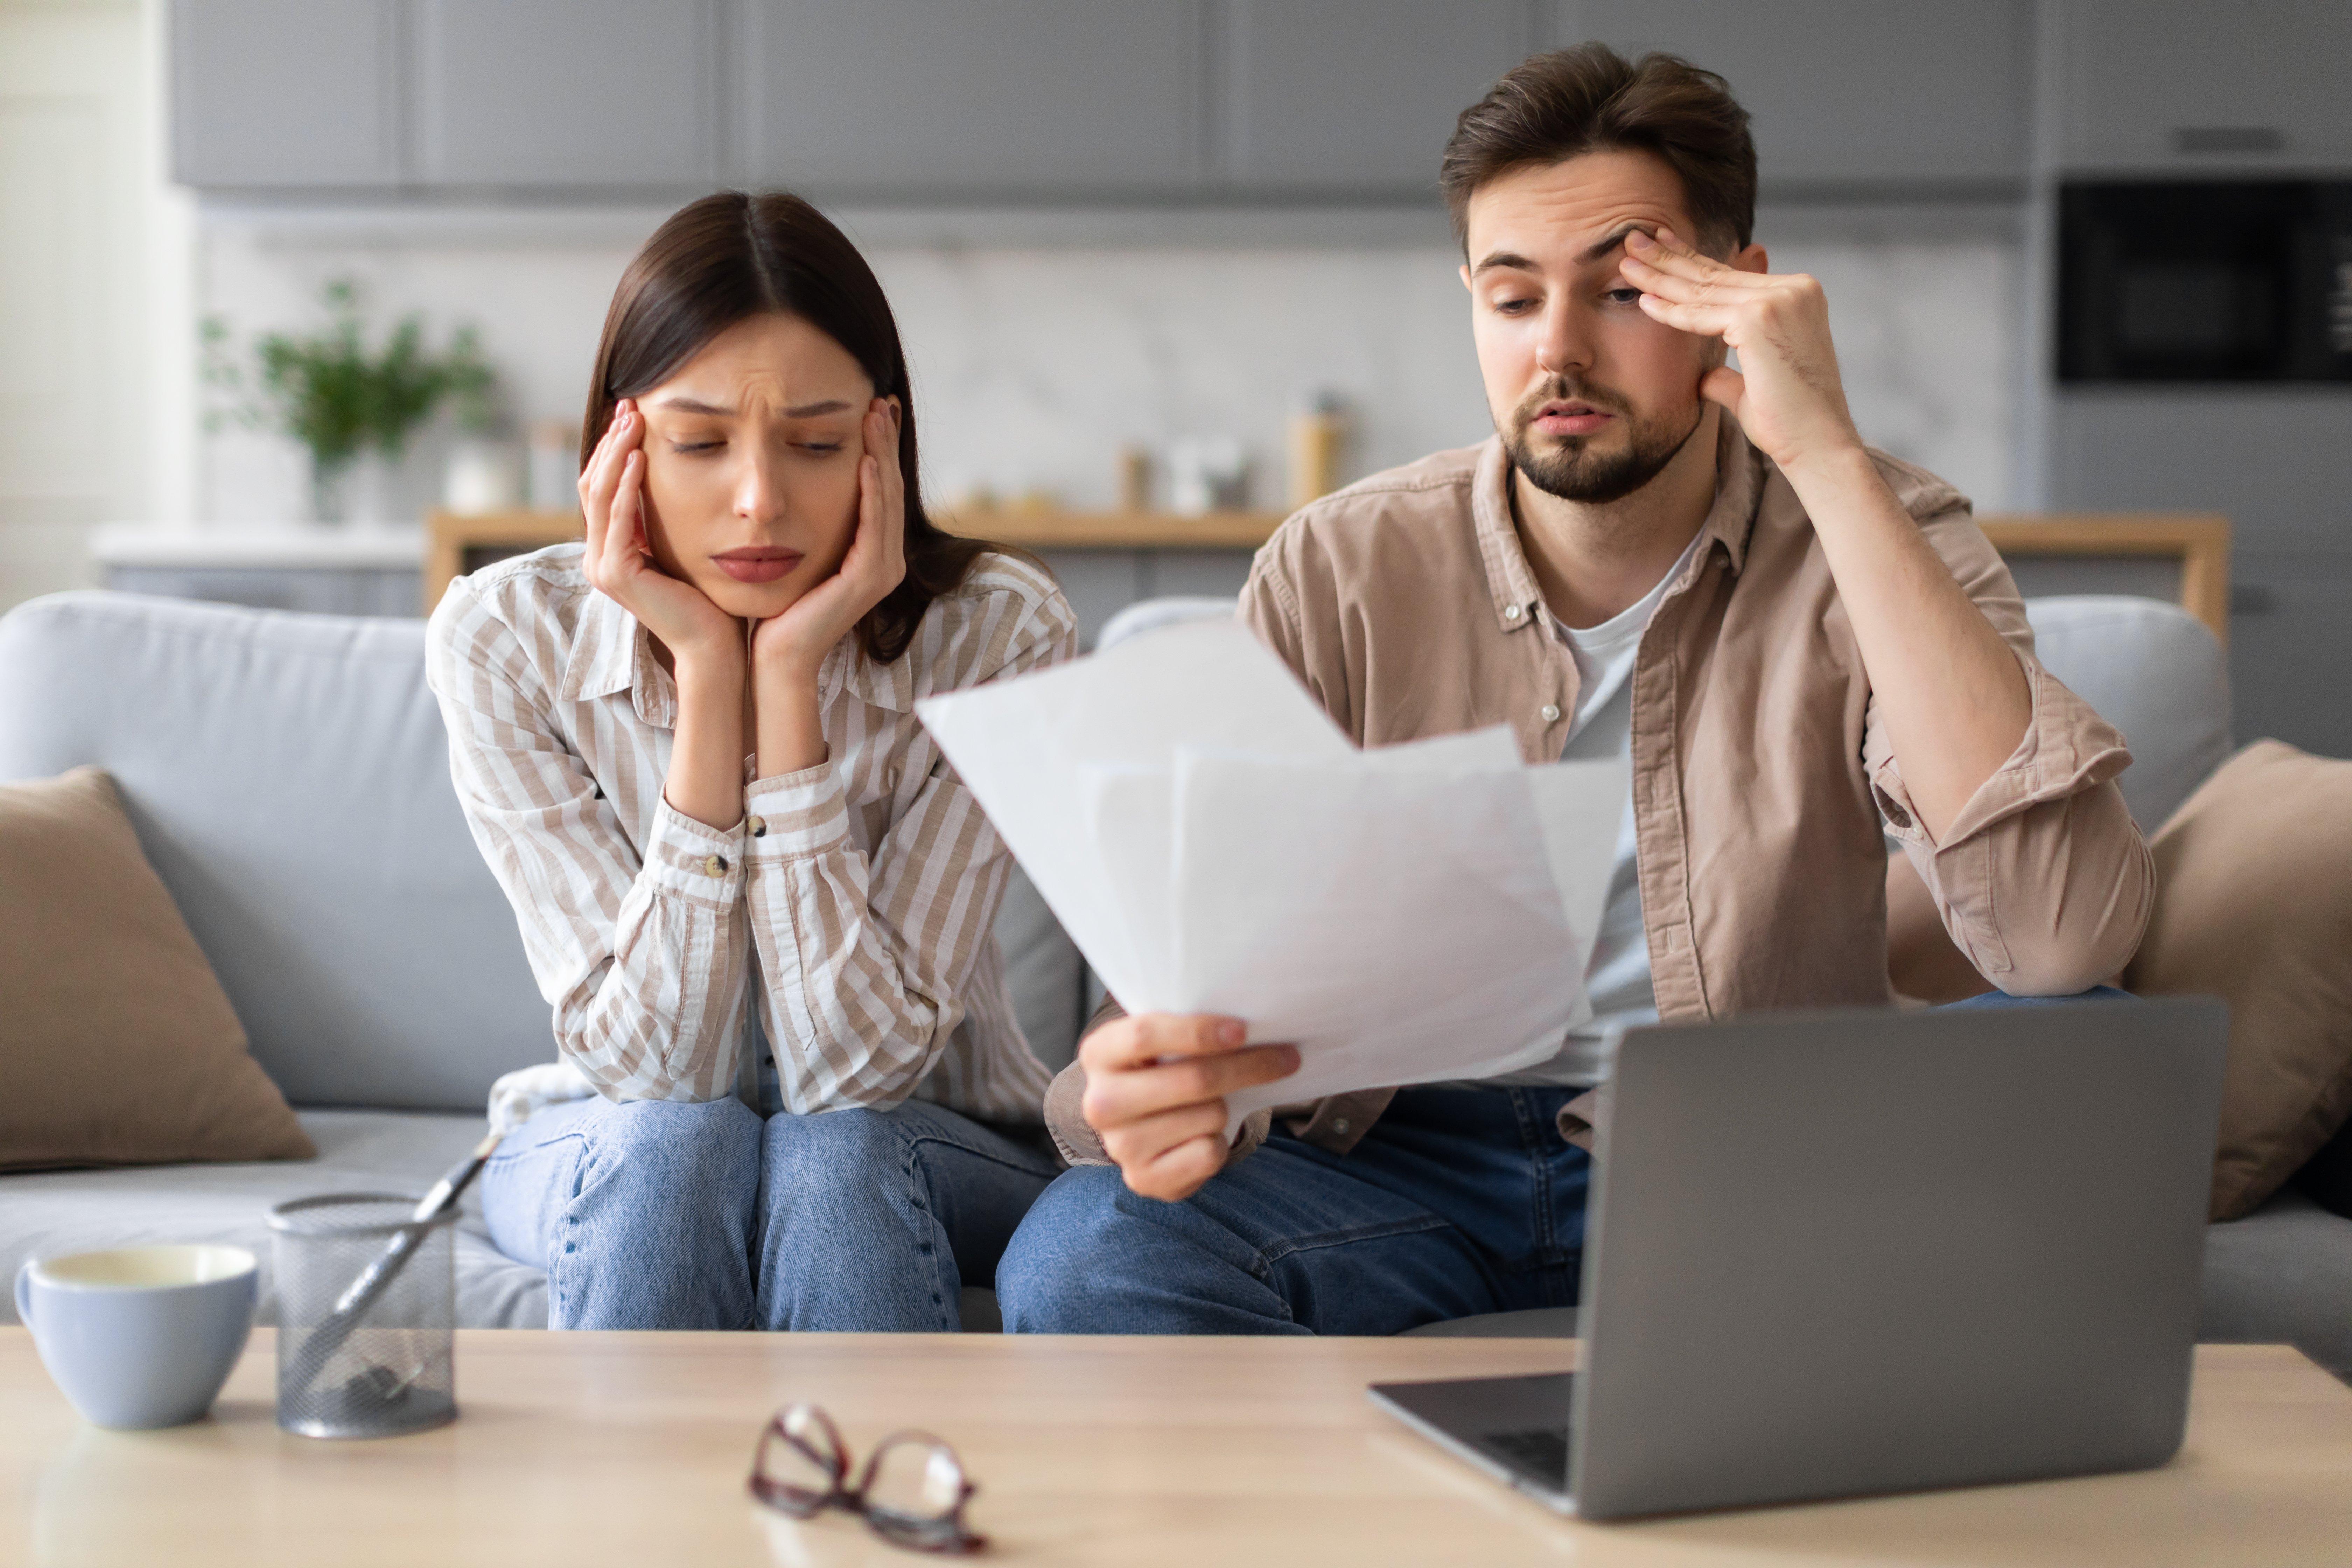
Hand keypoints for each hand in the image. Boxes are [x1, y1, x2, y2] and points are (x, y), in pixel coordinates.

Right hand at [580, 398, 740, 666]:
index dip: (613, 448)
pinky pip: (617, 519)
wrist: (715, 644)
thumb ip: (664, 516)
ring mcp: (602, 566)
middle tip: (630, 406)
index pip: (602, 486)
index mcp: (611, 549)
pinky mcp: (616, 574)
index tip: (633, 413)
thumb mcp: (682, 543)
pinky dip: (627, 486)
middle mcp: (598, 557)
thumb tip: (667, 471)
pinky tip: (642, 459)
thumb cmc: (708, 597)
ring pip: (599, 495)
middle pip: (593, 483)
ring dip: (617, 454)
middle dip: (611, 442)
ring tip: (634, 421)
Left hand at [749, 400, 909, 678]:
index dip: (879, 448)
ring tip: (874, 417)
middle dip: (886, 442)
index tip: (871, 407)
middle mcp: (886, 560)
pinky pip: (874, 526)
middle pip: (890, 488)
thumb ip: (810, 517)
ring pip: (887, 500)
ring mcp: (882, 571)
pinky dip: (871, 492)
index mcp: (872, 552)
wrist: (774, 654)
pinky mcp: (868, 579)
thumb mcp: (799, 547)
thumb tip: (796, 468)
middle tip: (878, 399)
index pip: (880, 489)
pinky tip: (864, 461)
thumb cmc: (778, 603)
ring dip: (882, 456)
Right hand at [1079, 1014, 1298, 1201]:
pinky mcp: (1144, 1179)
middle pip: (1193, 1079)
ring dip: (1229, 1106)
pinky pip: (1208, 1154)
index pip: (1145, 1035)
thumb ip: (1189, 1028)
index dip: (1199, 1032)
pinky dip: (1220, 1142)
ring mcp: (1120, 1145)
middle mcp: (1100, 1102)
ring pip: (1209, 1115)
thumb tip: (1254, 1026)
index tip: (1243, 1030)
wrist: (1138, 1126)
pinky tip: (1206, 1134)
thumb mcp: (1162, 1041)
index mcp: (1099, 1054)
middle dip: (1250, 1067)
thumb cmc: (1162, 1069)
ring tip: (1219, 1101)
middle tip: (1288, 1057)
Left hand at [1618, 227, 1863, 474]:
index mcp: (1797, 296)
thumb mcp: (1755, 386)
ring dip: (1659, 276)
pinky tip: (1642, 300)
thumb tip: (1706, 377)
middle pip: (1715, 274)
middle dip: (1668, 257)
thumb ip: (1730, 374)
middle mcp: (1793, 289)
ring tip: (1625, 262)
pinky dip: (1670, 311)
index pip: (1731, 275)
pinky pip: (1702, 315)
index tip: (1661, 247)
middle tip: (1632, 239)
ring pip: (1704, 289)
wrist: (1818, 445)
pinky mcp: (1761, 318)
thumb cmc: (1791, 423)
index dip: (1691, 261)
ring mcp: (1780, 300)